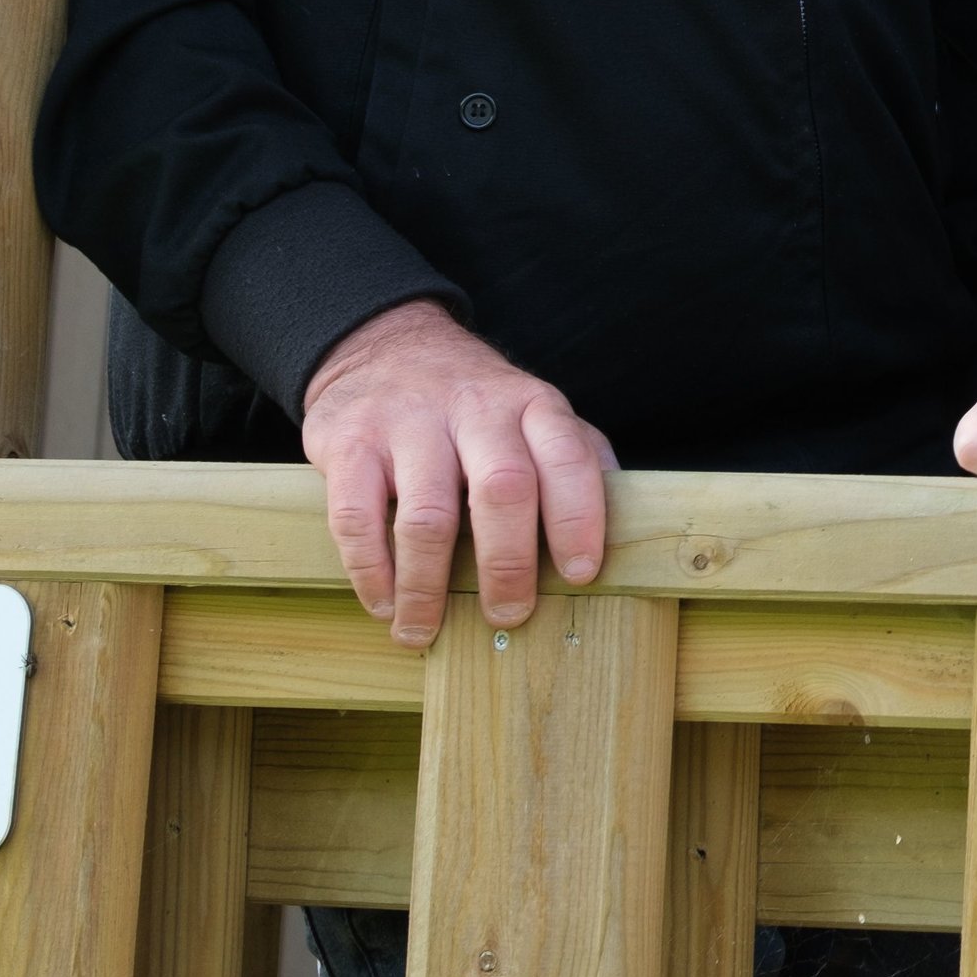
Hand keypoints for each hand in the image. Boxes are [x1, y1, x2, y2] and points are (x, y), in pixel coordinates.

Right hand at [300, 301, 612, 648]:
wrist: (384, 345)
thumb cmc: (475, 404)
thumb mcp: (534, 411)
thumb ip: (576, 457)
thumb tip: (626, 520)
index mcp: (533, 406)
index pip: (569, 459)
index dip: (579, 520)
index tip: (581, 574)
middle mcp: (475, 409)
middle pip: (503, 490)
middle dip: (508, 564)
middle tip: (507, 615)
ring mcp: (408, 423)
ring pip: (427, 517)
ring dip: (427, 587)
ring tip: (423, 630)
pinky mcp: (350, 442)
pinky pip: (358, 517)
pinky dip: (372, 571)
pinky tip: (384, 602)